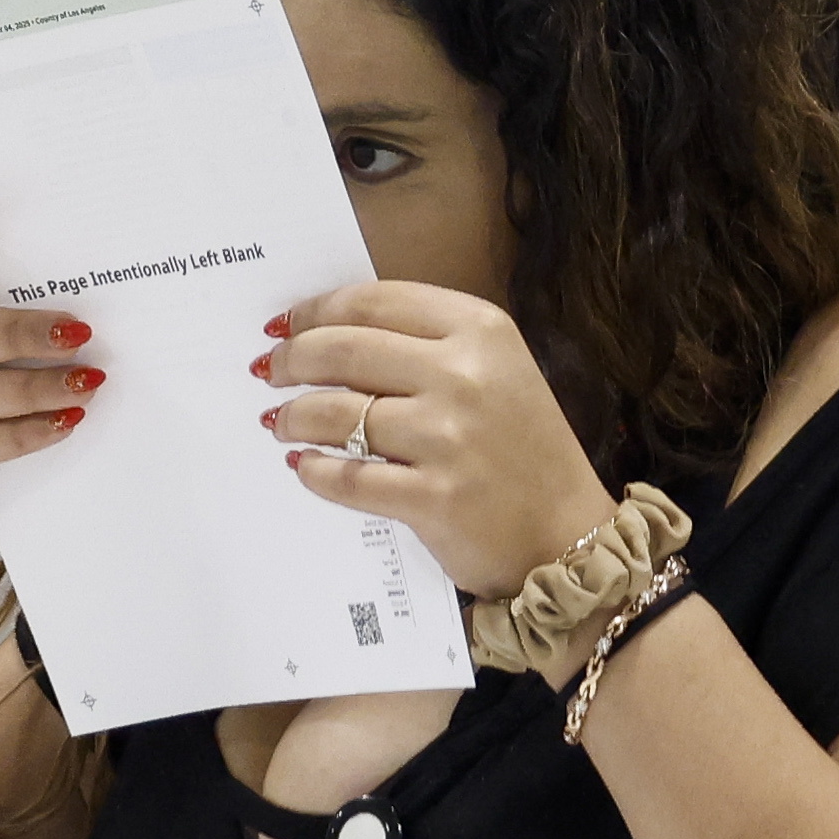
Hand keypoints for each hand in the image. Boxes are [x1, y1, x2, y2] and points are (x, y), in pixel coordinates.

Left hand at [258, 279, 615, 602]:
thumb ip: (424, 345)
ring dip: (293, 416)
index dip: (314, 311)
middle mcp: (464, 375)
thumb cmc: (524, 450)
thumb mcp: (496, 371)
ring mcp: (448, 438)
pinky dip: (314, 470)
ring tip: (281, 423)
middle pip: (342, 350)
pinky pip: (346, 477)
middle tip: (268, 371)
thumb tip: (326, 336)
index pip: (372, 302)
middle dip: (291, 359)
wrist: (570, 537)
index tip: (284, 324)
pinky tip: (305, 465)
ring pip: (335, 413)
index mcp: (480, 329)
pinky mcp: (433, 498)